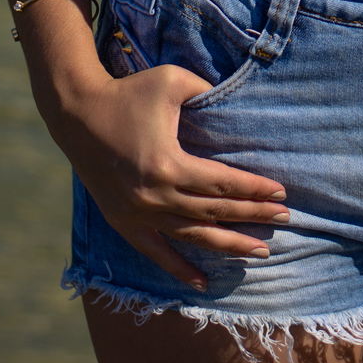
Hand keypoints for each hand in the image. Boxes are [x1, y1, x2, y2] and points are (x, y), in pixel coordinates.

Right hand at [52, 63, 292, 290]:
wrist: (77, 114)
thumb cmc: (129, 92)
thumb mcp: (173, 81)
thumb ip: (208, 92)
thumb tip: (236, 103)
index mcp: (170, 164)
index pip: (223, 184)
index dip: (254, 190)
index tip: (280, 193)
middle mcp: (155, 196)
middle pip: (215, 212)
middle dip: (252, 216)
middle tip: (285, 218)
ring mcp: (138, 213)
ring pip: (192, 236)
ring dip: (228, 244)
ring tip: (259, 251)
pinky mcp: (123, 221)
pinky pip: (155, 251)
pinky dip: (179, 268)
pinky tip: (203, 282)